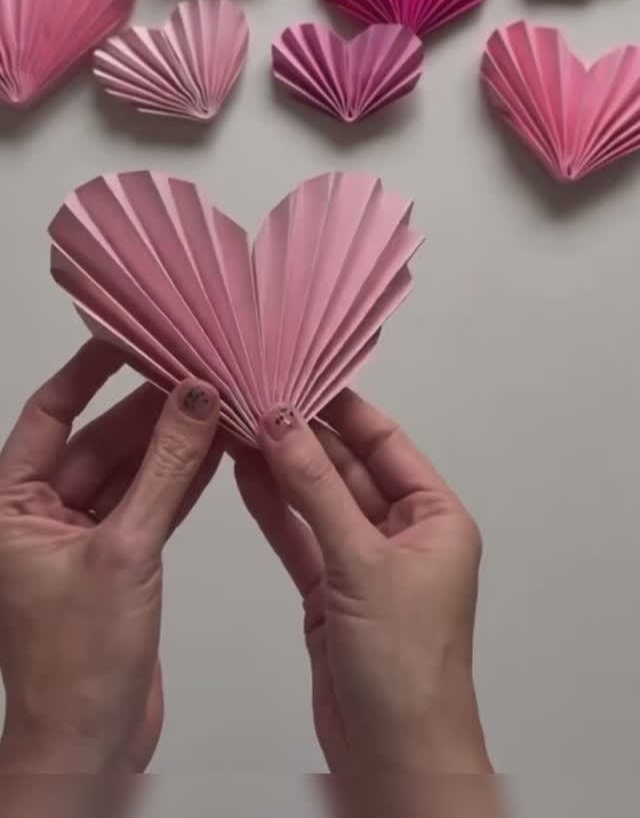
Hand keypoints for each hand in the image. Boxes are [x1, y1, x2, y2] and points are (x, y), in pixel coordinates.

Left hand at [0, 341, 221, 773]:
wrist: (91, 748)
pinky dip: (180, 478)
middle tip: (196, 369)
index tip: (128, 335)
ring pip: (130, 470)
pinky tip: (214, 448)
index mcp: (10, 506)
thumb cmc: (77, 670)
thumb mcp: (124, 552)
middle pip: (98, 440)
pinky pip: (148, 502)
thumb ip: (165, 471)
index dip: (88, 371)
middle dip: (148, 408)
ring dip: (171, 441)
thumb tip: (192, 399)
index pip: (50, 414)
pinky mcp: (115, 560)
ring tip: (215, 399)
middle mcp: (38, 515)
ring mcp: (79, 538)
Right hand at [234, 390, 490, 776]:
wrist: (394, 758)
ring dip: (281, 466)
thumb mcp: (362, 563)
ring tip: (238, 422)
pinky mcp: (331, 592)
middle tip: (254, 394)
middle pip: (346, 466)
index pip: (384, 442)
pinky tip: (244, 473)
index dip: (341, 408)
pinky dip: (274, 508)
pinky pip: (300, 537)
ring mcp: (364, 562)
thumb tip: (282, 421)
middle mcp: (402, 533)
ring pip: (317, 500)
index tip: (298, 373)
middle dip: (302, 435)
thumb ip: (316, 489)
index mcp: (436, 516)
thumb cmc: (406, 667)